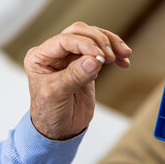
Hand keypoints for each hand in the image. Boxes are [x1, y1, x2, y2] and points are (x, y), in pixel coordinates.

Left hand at [24, 22, 131, 139]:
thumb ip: (75, 75)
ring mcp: (72, 58)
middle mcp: (55, 53)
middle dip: (98, 40)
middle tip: (110, 57)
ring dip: (110, 44)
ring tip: (123, 55)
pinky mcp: (86, 65)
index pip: (64, 40)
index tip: (99, 56)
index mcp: (40, 56)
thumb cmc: (49, 113)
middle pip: (79, 32)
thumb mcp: (57, 94)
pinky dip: (114, 54)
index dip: (83, 44)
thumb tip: (95, 60)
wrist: (60, 130)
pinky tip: (123, 61)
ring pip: (93, 38)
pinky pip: (101, 52)